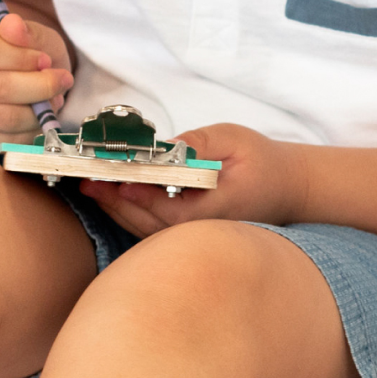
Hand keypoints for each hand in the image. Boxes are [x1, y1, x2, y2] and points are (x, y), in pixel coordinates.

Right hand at [0, 9, 72, 147]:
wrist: (21, 76)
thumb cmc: (30, 54)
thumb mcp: (35, 37)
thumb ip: (26, 32)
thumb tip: (13, 25)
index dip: (24, 59)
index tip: (47, 60)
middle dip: (39, 87)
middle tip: (63, 81)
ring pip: (3, 118)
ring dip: (38, 112)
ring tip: (54, 101)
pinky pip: (8, 139)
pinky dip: (32, 130)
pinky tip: (41, 117)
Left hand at [79, 122, 311, 238]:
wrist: (289, 188)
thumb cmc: (262, 162)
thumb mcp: (233, 139)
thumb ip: (198, 143)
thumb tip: (164, 149)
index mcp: (215, 209)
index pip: (167, 207)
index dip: (135, 194)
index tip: (110, 178)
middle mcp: (203, 231)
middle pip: (150, 223)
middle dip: (116, 203)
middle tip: (87, 182)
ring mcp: (198, 238)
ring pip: (149, 232)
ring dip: (119, 212)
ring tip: (94, 190)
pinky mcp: (193, 236)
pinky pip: (156, 232)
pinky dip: (133, 217)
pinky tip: (117, 202)